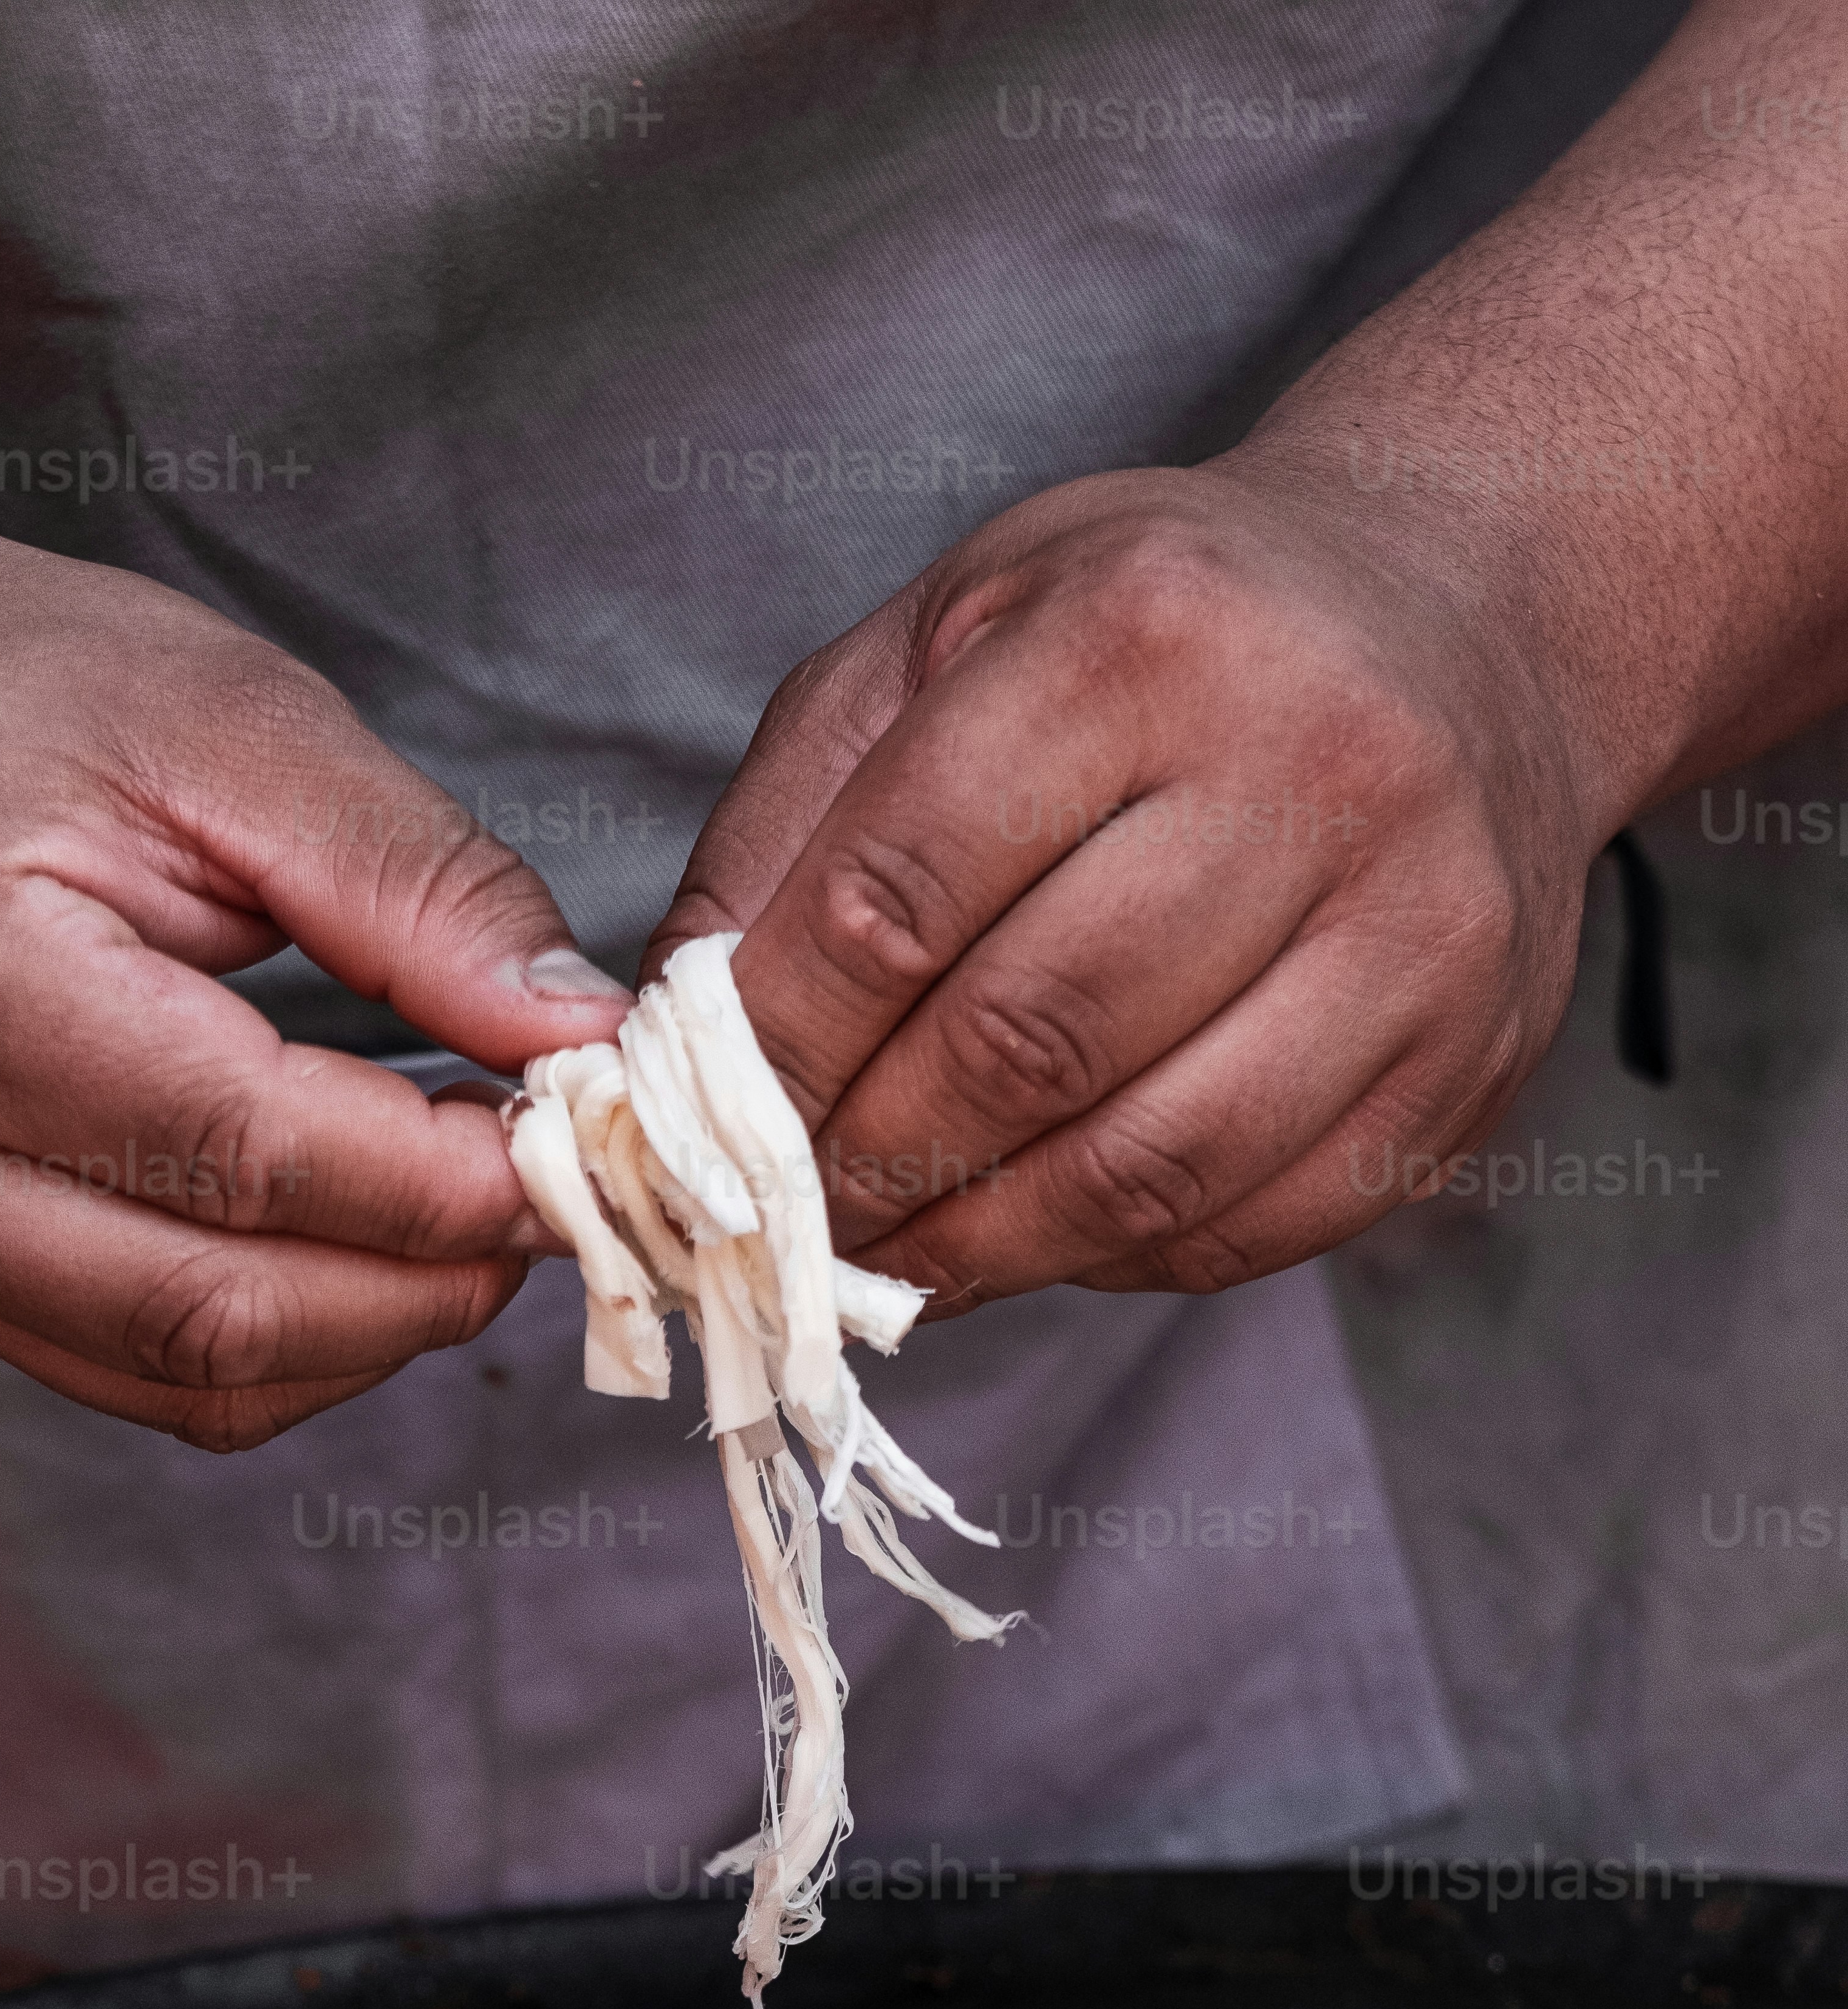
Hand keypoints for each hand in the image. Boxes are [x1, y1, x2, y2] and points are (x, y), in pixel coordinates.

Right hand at [0, 516, 625, 1447]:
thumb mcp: (224, 714)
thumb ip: (409, 882)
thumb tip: (579, 1041)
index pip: (246, 1151)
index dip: (442, 1181)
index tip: (576, 1139)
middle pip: (212, 1308)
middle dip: (418, 1283)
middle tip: (545, 1199)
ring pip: (179, 1376)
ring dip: (360, 1333)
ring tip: (457, 1222)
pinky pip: (128, 1372)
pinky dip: (274, 1341)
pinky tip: (350, 1248)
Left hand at [649, 455, 1603, 1308]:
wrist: (1466, 615)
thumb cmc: (1158, 632)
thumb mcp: (949, 640)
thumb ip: (790, 824)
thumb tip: (670, 1042)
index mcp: (1145, 633)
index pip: (898, 900)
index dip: (776, 1050)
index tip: (704, 1131)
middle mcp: (1312, 764)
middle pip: (1024, 1048)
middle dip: (869, 1167)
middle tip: (787, 1222)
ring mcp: (1420, 923)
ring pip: (1145, 1167)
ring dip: (981, 1249)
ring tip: (890, 1261)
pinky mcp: (1468, 1057)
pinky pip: (1253, 1225)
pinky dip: (1115, 1263)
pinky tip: (1042, 1232)